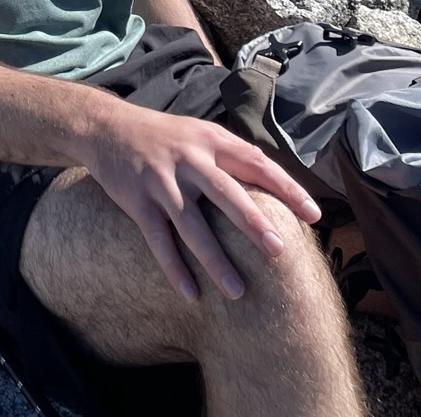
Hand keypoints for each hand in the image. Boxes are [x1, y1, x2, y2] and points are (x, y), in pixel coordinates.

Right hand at [76, 102, 320, 302]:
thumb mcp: (199, 133)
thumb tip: (275, 183)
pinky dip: (174, 267)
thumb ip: (231, 155)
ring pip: (192, 225)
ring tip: (237, 291)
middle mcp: (188, 158)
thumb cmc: (164, 136)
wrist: (106, 127)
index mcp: (210, 140)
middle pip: (226, 194)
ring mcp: (161, 181)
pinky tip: (190, 293)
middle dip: (253, 224)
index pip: (256, 162)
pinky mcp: (137, 201)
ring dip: (215, 260)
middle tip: (279, 251)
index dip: (287, 187)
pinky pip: (158, 240)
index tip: (313, 214)